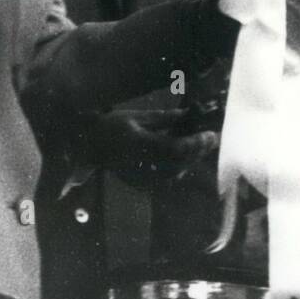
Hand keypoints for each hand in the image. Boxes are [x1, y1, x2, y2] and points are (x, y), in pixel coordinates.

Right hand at [86, 108, 218, 186]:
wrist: (88, 147)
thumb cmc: (111, 126)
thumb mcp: (138, 116)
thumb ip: (165, 117)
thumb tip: (189, 114)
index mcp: (138, 144)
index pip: (175, 148)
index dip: (196, 143)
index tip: (211, 134)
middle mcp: (141, 164)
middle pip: (180, 161)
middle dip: (199, 150)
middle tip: (211, 137)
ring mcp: (141, 178)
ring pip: (177, 171)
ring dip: (192, 158)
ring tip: (201, 144)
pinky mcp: (141, 184)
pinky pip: (168, 177)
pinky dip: (180, 165)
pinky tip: (184, 154)